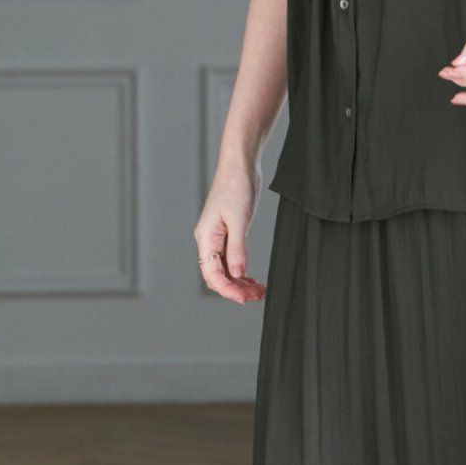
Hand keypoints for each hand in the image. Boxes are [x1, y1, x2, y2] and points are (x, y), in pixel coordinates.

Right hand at [194, 157, 268, 303]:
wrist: (240, 165)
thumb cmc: (236, 187)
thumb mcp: (239, 219)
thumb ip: (238, 248)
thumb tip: (238, 274)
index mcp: (206, 238)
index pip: (212, 274)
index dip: (227, 290)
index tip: (244, 299)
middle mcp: (208, 241)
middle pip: (217, 275)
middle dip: (236, 289)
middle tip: (258, 296)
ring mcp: (218, 238)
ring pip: (225, 269)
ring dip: (240, 282)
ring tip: (259, 291)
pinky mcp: (229, 233)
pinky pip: (231, 260)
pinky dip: (242, 271)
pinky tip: (253, 279)